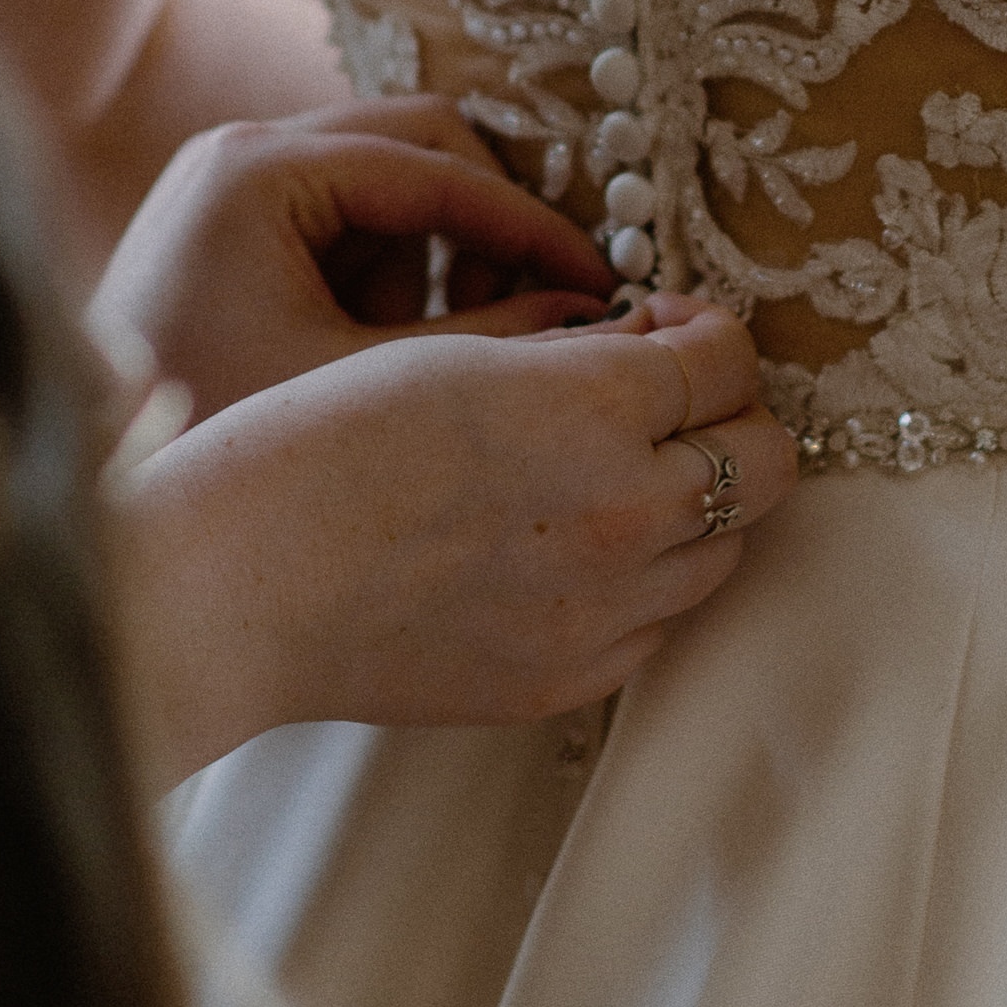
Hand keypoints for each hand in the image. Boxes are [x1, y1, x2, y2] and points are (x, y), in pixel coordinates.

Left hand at [89, 101, 613, 421]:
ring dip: (432, 261)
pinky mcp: (233, 229)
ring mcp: (232, 185)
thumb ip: (485, 343)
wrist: (87, 480)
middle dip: (486, 231)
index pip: (439, 166)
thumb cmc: (210, 433)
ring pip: (388, 188)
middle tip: (542, 309)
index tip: (600, 283)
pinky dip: (384, 281)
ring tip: (429, 356)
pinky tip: (377, 357)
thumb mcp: (359, 385)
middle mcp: (242, 152)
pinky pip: (344, 226)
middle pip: (419, 146)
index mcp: (260, 170)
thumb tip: (590, 313)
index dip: (530, 226)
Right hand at [108, 303, 798, 776]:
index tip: (665, 327)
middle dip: (730, 417)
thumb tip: (654, 345)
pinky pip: (655, 627)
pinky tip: (569, 551)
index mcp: (597, 409)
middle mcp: (625, 514)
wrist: (239, 582)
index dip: (705, 331)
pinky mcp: (566, 679)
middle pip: (767, 461)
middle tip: (667, 399)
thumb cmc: (318, 444)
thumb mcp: (454, 355)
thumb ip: (575, 355)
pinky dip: (638, 585)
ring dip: (692, 504)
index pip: (730, 359)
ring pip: (724, 550)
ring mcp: (602, 611)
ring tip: (614, 477)